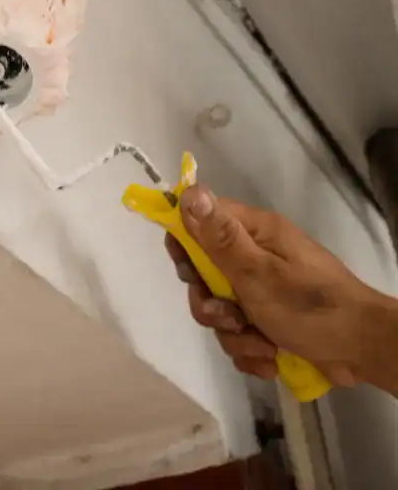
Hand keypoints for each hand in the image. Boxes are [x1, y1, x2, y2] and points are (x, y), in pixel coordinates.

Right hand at [165, 185, 385, 386]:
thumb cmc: (310, 306)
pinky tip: (270, 359)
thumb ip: (220, 237)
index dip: (185, 247)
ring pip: (220, 310)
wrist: (364, 349)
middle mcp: (256, 255)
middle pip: (203, 275)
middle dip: (211, 306)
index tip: (189, 274)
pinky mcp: (269, 318)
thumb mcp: (257, 272)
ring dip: (235, 335)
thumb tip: (191, 190)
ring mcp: (262, 288)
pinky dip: (250, 350)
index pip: (199, 222)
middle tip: (231, 318)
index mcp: (255, 233)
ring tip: (263, 346)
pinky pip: (238, 333)